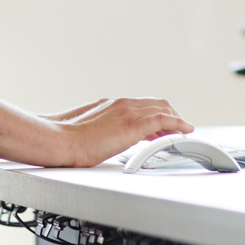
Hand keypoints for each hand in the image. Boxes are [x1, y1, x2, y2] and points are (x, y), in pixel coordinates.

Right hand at [40, 97, 192, 167]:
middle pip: (156, 104)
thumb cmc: (67, 138)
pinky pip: (163, 120)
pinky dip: (177, 124)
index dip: (156, 114)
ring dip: (176, 120)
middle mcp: (122, 104)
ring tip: (184, 131)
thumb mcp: (88, 129)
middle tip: (177, 129)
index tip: (162, 126)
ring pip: (162, 109)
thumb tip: (106, 139)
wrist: (60, 140)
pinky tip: (184, 131)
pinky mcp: (132, 126)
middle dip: (170, 116)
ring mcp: (128, 113)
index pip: (141, 105)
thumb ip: (102, 130)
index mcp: (111, 104)